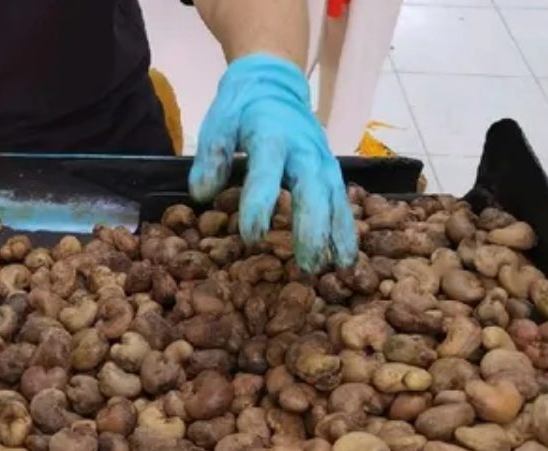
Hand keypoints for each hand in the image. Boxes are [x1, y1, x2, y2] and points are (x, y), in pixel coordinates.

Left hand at [189, 53, 356, 272]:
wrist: (273, 84)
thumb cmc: (240, 111)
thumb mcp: (218, 126)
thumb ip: (211, 158)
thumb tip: (201, 194)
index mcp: (270, 137)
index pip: (266, 173)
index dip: (260, 205)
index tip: (252, 237)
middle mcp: (303, 149)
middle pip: (313, 190)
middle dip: (312, 227)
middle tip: (308, 264)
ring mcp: (321, 159)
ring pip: (334, 198)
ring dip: (336, 233)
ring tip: (337, 268)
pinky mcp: (330, 169)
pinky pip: (341, 200)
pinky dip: (345, 228)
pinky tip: (345, 257)